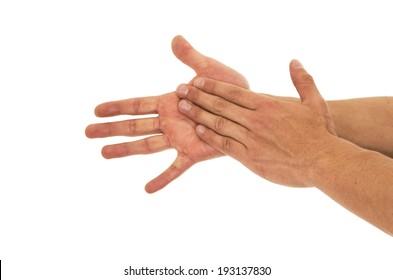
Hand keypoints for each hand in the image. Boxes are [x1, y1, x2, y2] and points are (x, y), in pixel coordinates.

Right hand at [85, 36, 248, 192]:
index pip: (136, 104)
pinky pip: (175, 168)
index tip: (96, 110)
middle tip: (86, 133)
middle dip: (110, 128)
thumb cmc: (229, 89)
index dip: (116, 106)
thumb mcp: (208, 68)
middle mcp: (170, 122)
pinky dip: (162, 179)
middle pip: (133, 125)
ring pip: (146, 145)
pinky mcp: (193, 152)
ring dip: (124, 150)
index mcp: (169, 102)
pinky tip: (148, 189)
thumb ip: (190, 57)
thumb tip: (175, 38)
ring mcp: (179, 138)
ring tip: (103, 154)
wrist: (248, 108)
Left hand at [176, 60, 336, 186]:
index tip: (197, 81)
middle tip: (180, 90)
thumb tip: (294, 61)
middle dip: (198, 96)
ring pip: (219, 124)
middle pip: (221, 105)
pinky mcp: (250, 158)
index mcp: (268, 105)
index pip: (233, 92)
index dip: (212, 86)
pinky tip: (198, 130)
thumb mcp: (315, 102)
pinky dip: (210, 136)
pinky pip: (225, 145)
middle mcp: (256, 120)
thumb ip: (302, 80)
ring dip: (198, 115)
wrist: (323, 163)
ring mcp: (252, 139)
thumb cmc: (319, 133)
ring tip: (182, 107)